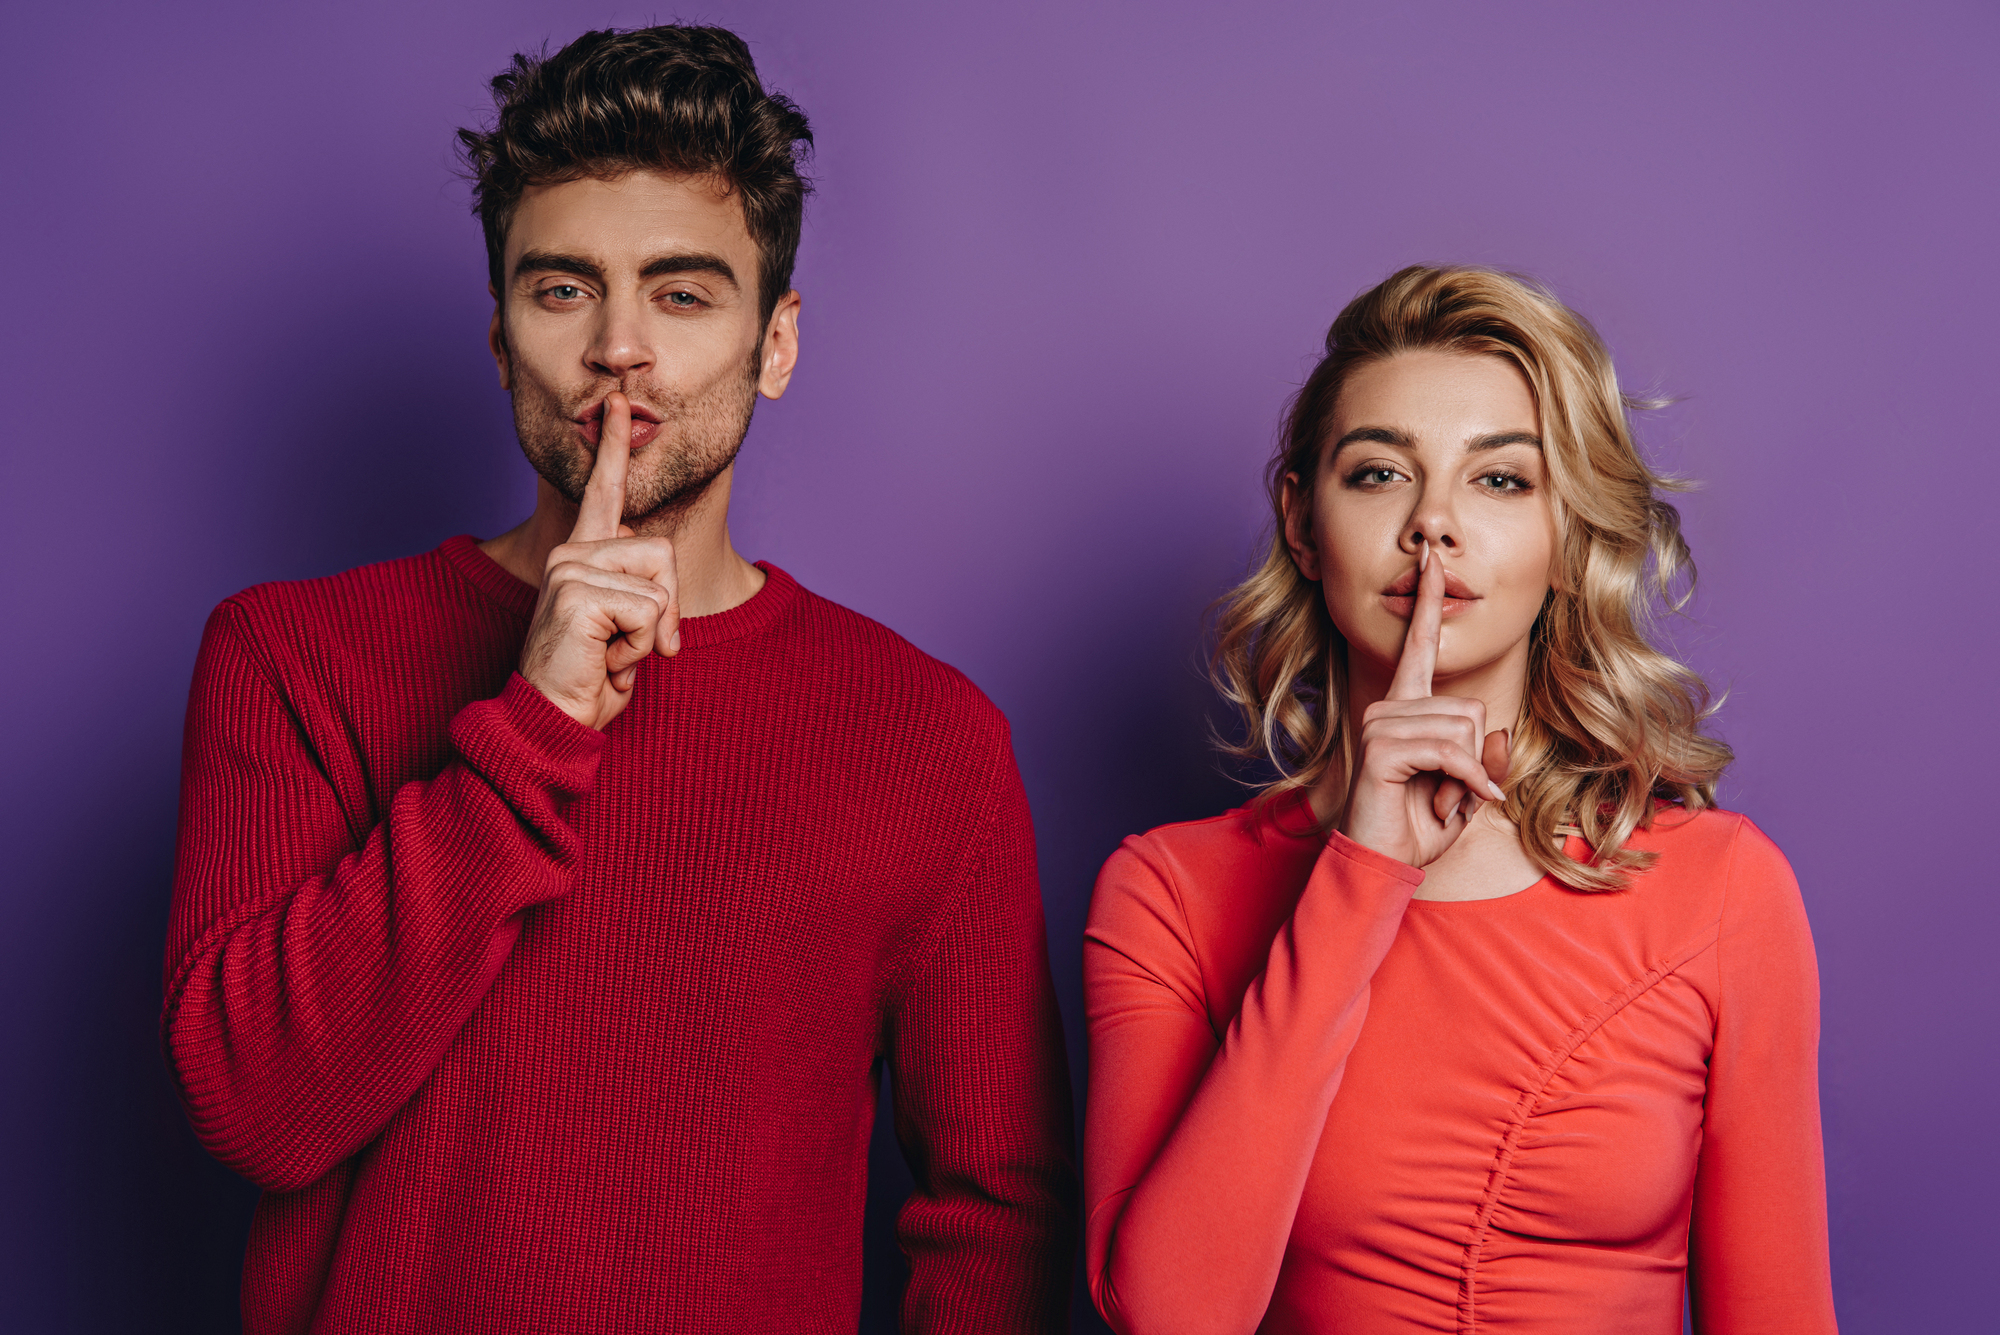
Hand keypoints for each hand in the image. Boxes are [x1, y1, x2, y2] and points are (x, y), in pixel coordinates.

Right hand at [517, 392, 679, 729]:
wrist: (553, 721)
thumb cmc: (590, 680)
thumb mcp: (627, 629)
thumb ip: (641, 592)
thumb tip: (648, 567)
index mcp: (581, 556)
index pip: (602, 492)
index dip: (613, 448)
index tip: (617, 402)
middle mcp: (570, 554)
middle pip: (662, 551)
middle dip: (666, 607)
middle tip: (632, 646)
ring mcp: (569, 569)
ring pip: (659, 579)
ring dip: (652, 631)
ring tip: (613, 652)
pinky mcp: (576, 592)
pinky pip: (648, 610)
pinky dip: (640, 646)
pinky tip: (605, 660)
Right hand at [1335, 541, 1510, 867]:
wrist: (1380, 862)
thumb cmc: (1418, 826)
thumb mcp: (1466, 789)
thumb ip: (1483, 757)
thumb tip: (1496, 730)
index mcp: (1406, 707)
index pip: (1419, 643)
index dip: (1427, 601)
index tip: (1430, 558)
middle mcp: (1389, 707)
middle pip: (1470, 708)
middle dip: (1473, 760)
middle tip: (1445, 793)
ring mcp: (1381, 723)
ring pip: (1463, 730)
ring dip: (1464, 778)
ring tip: (1435, 800)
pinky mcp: (1382, 747)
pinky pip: (1449, 752)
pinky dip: (1464, 782)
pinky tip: (1452, 805)